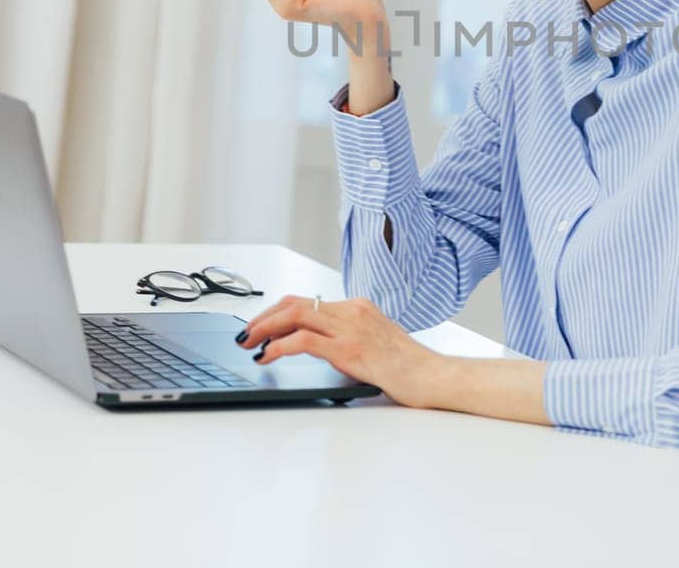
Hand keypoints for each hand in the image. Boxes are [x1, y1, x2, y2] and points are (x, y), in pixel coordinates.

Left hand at [238, 295, 445, 408]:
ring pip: (294, 315)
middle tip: (244, 334)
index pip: (306, 300)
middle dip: (263, 317)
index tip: (258, 326)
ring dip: (263, 328)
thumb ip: (347, 339)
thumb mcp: (373, 344)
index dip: (276, 312)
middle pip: (295, 302)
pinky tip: (267, 356)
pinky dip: (278, 346)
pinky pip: (304, 340)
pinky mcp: (350, 349)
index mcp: (357, 307)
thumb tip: (312, 348)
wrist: (433, 376)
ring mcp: (351, 328)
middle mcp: (352, 311)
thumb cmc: (408, 367)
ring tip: (248, 343)